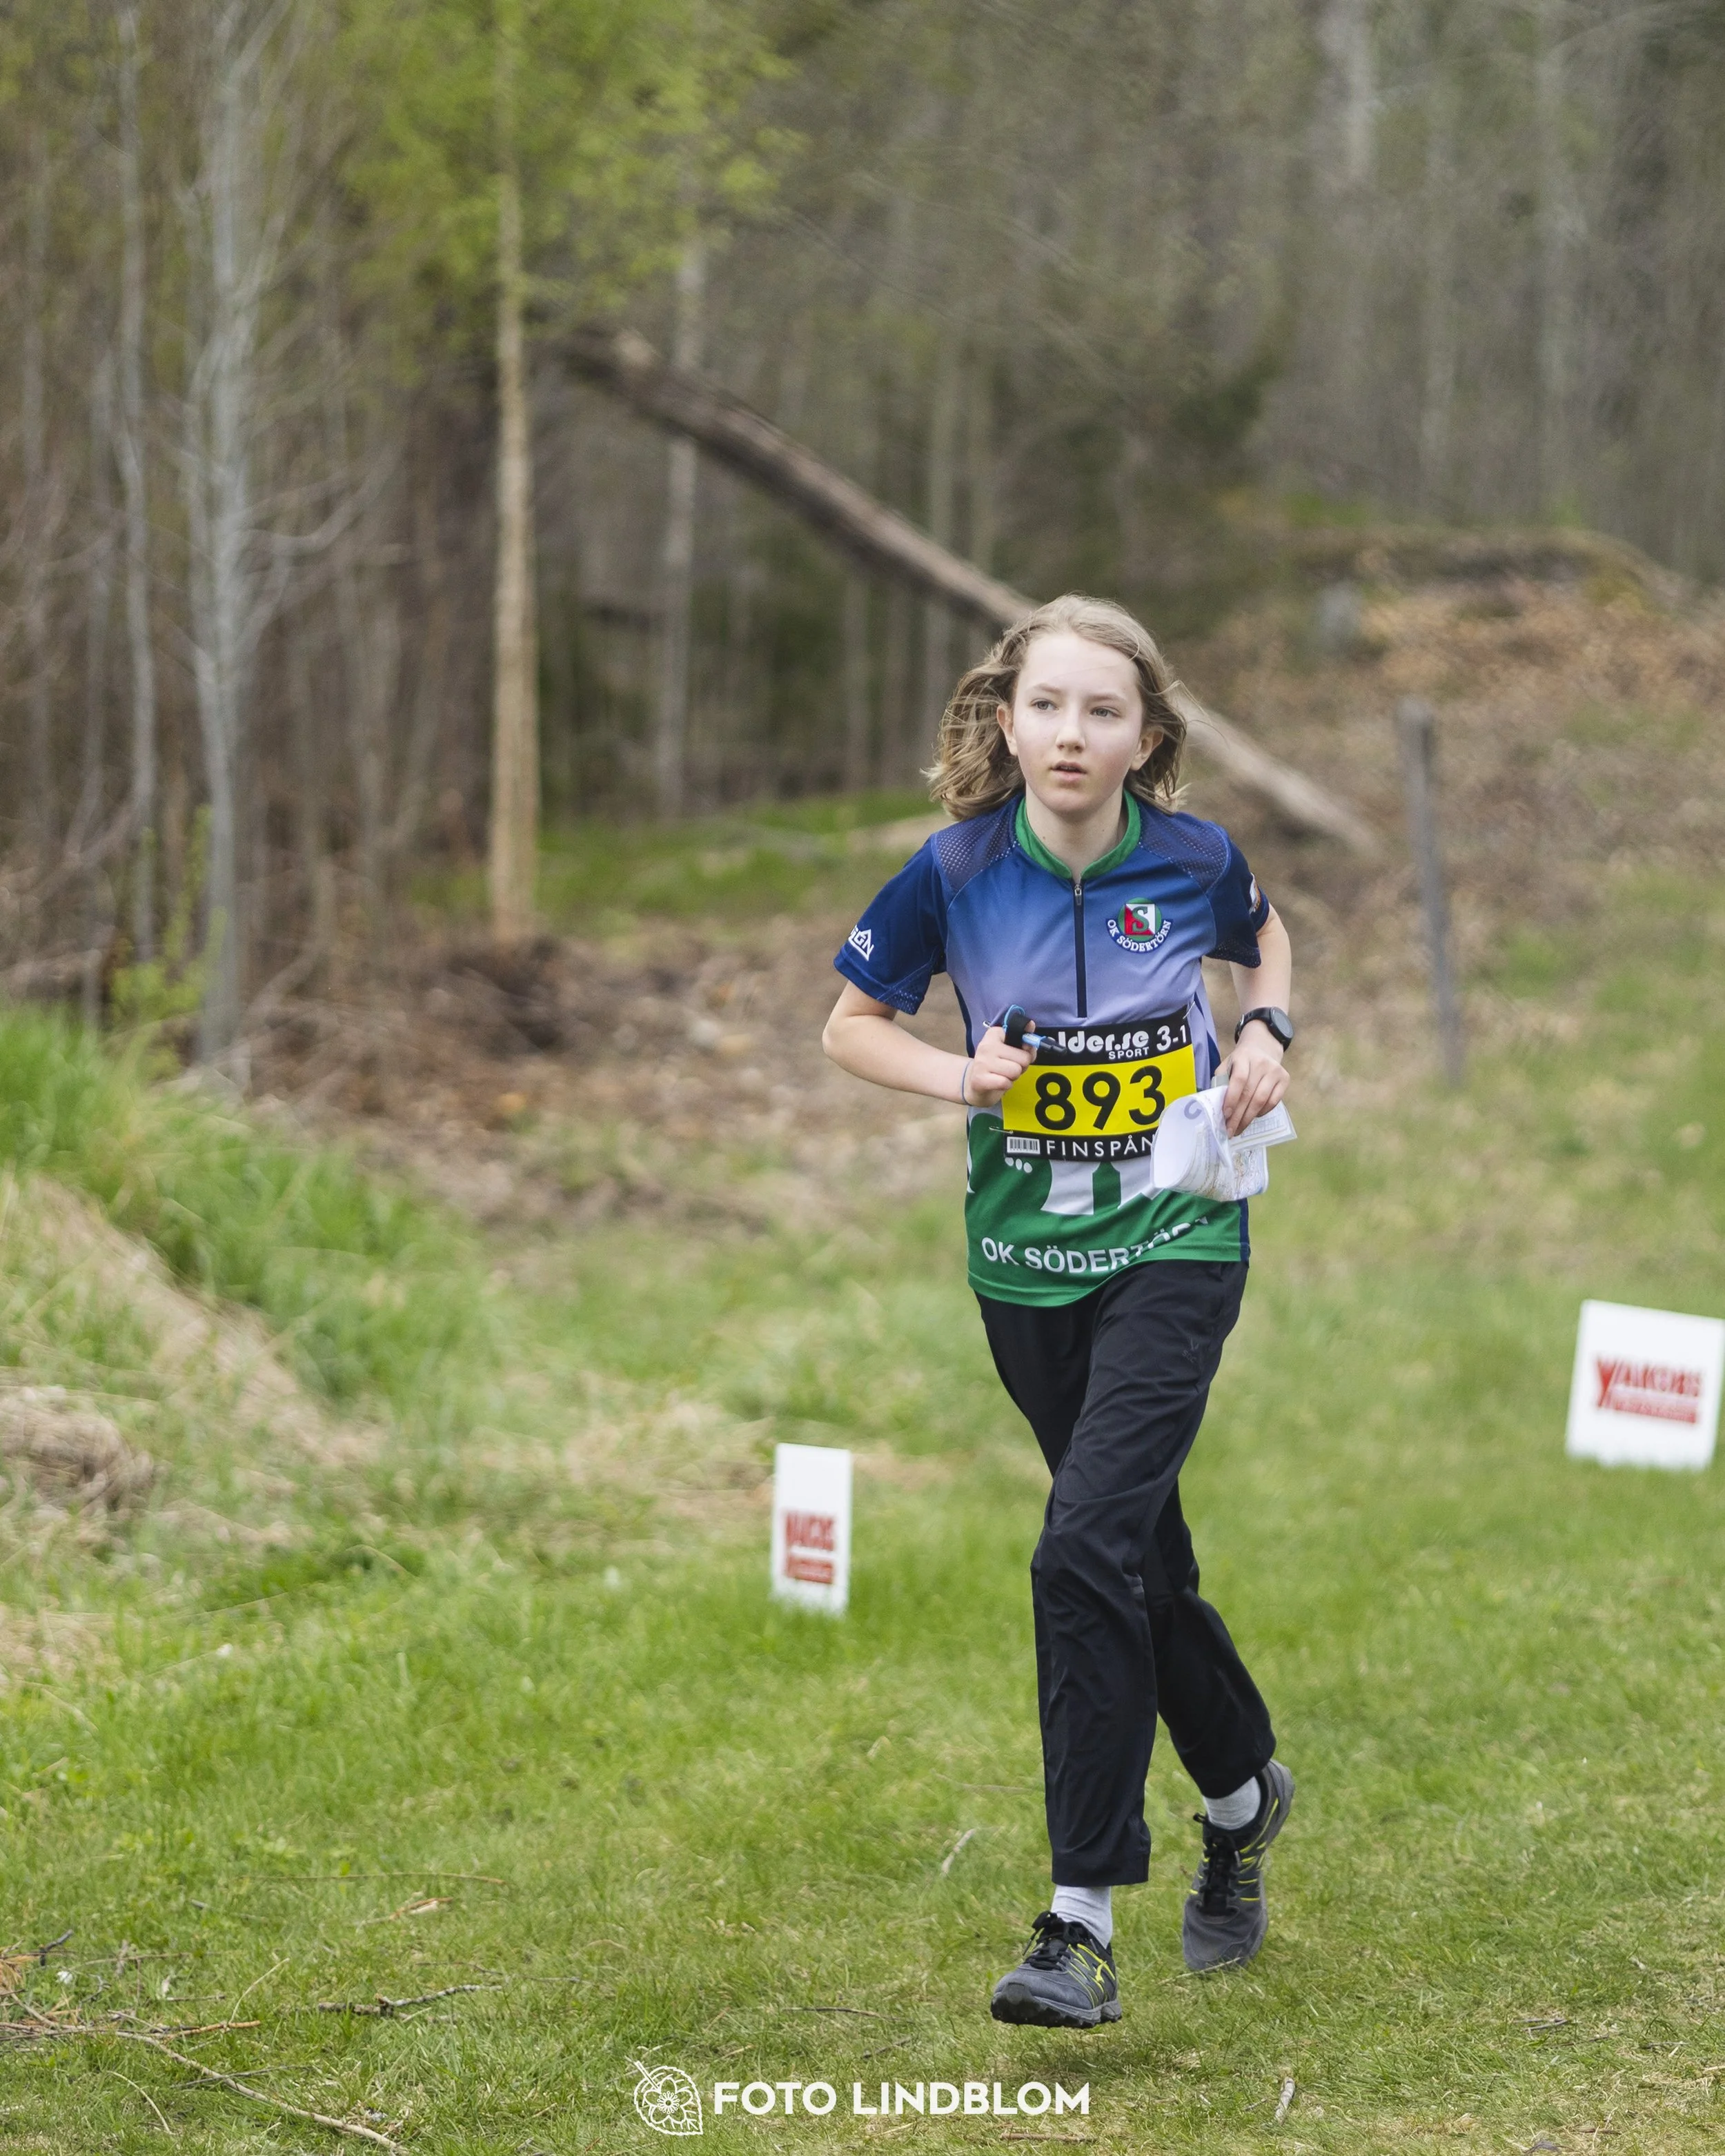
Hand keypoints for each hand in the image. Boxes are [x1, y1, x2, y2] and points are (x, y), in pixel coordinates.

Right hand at [961, 1022, 1034, 1107]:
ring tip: (1003, 1074)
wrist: (975, 1082)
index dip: (1025, 1052)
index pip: (1025, 1041)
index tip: (1015, 1054)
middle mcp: (986, 1045)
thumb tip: (1031, 1025)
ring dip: (1013, 1076)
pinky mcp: (980, 1079)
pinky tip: (998, 1082)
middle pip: (1023, 1058)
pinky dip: (1006, 1085)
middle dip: (1021, 1067)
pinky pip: (1006, 1083)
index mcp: (994, 1033)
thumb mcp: (1012, 1050)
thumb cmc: (997, 1065)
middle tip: (1009, 1067)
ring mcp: (981, 1062)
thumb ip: (1025, 1041)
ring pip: (1016, 1071)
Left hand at [1217, 1021, 1287, 1135]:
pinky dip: (1262, 1112)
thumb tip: (1216, 1106)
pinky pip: (1273, 1102)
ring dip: (1249, 1118)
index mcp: (1243, 1057)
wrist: (1261, 1049)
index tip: (1225, 1115)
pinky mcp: (1285, 1079)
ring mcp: (1276, 1071)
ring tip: (1239, 1129)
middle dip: (1238, 1116)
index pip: (1239, 1079)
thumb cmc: (1240, 1062)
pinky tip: (1252, 1117)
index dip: (1232, 1098)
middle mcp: (1262, 1063)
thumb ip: (1221, 1082)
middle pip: (1249, 1094)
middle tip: (1229, 1131)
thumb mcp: (1227, 1066)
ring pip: (1262, 1100)